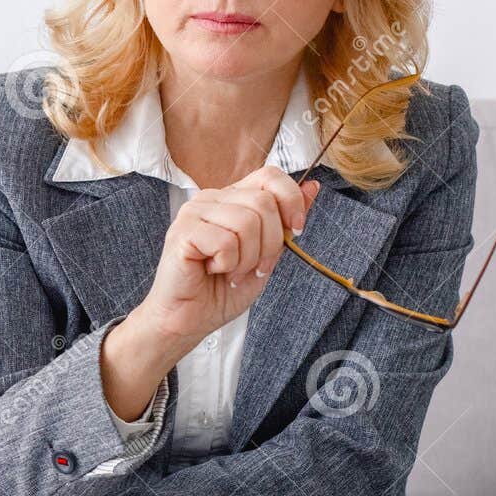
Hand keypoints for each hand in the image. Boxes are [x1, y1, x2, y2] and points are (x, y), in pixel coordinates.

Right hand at [138, 164, 319, 341]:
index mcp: (231, 198)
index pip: (270, 176)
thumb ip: (285, 222)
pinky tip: (213, 271)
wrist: (189, 320)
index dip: (291, 200)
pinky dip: (228, 264)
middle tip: (254, 268)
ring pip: (247, 222)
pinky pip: (226, 241)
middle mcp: (211, 198)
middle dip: (271, 244)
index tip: (296, 232)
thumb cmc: (222, 289)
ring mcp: (194, 212)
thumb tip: (312, 186)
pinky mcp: (183, 232)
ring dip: (248, 258)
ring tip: (231, 272)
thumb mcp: (267, 254)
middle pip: (263, 202)